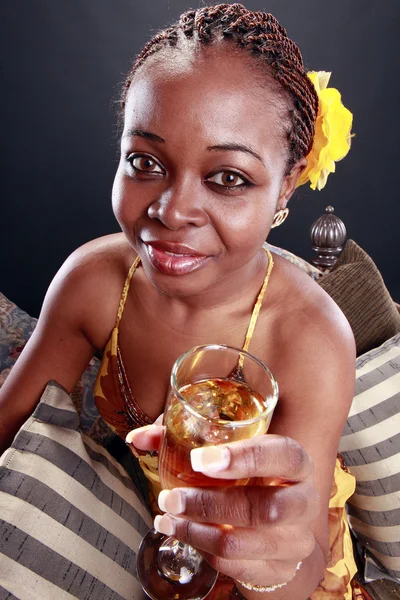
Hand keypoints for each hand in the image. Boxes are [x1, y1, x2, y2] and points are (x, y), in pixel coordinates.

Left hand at [126, 426, 319, 587]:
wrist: (282, 526)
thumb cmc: (250, 476)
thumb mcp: (230, 451)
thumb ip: (184, 438)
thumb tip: (138, 437)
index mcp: (296, 462)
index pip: (282, 456)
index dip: (244, 458)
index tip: (201, 460)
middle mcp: (302, 501)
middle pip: (263, 508)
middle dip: (208, 503)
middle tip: (171, 498)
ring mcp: (294, 540)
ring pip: (241, 541)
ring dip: (196, 530)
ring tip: (167, 518)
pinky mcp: (279, 569)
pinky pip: (234, 564)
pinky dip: (202, 548)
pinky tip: (183, 533)